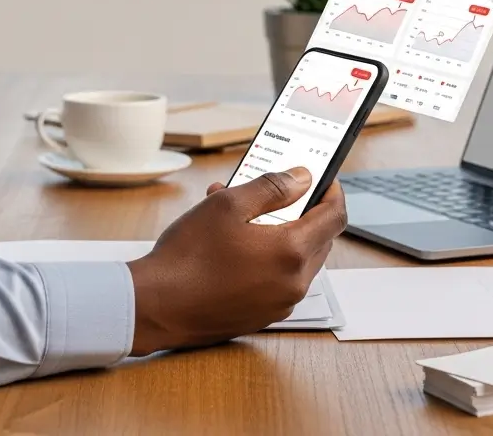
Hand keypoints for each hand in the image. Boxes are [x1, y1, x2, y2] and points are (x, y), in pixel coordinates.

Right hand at [126, 169, 346, 355]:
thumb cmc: (188, 256)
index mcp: (291, 252)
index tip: (322, 177)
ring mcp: (279, 303)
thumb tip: (302, 178)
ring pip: (297, 259)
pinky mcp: (263, 315)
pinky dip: (268, 256)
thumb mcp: (227, 205)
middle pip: (319, 238)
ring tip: (241, 211)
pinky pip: (279, 278)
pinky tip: (234, 240)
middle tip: (275, 190)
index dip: (332, 191)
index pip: (335, 217)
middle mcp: (293, 283)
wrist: (157, 306)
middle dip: (302, 210)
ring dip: (280, 232)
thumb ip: (272, 187)